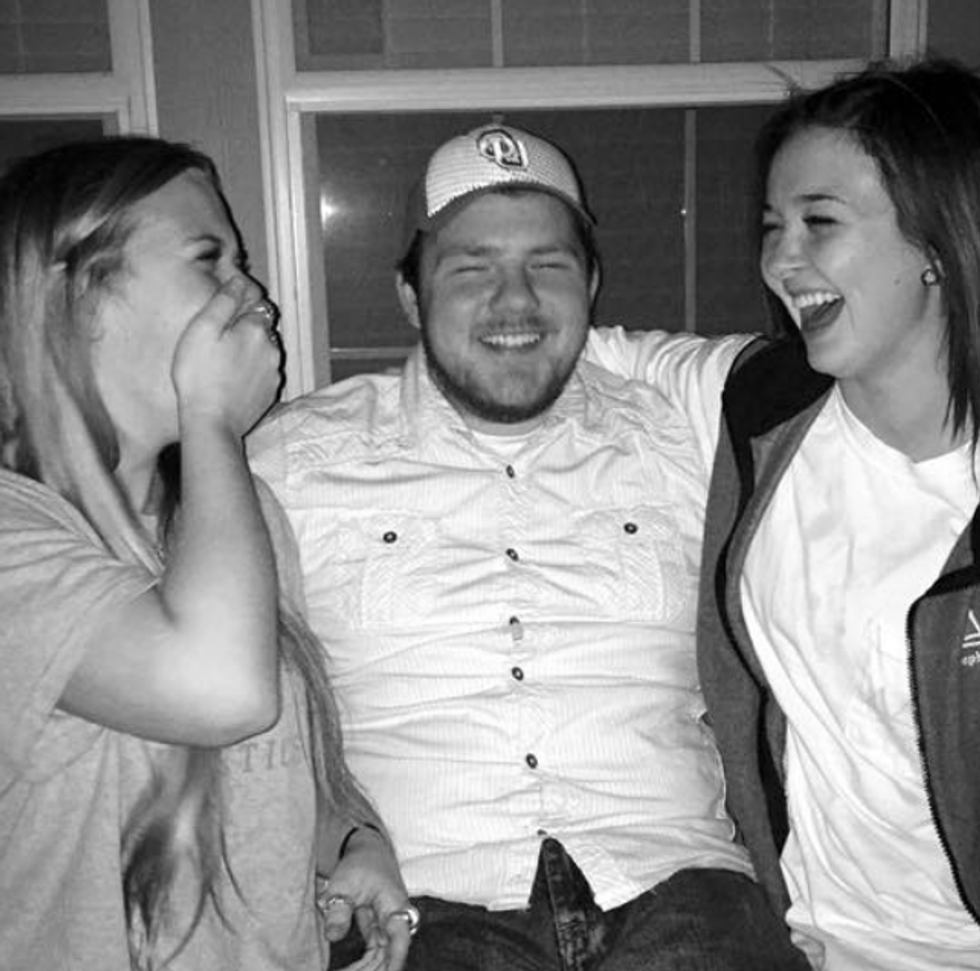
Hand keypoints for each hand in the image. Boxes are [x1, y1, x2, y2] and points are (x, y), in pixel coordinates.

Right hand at [172, 276, 282, 437]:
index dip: (240, 306)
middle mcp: (271, 349)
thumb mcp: (202, 329)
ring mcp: (273, 373)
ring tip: (224, 362)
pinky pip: (263, 373)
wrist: (211, 422)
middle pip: (262, 329)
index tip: (224, 314)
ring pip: (263, 352)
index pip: (256, 305)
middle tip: (219, 339)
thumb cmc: (200, 376)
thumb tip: (239, 281)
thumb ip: (224, 301)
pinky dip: (251, 372)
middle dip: (245, 329)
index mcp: (255, 329)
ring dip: (250, 351)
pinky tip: (231, 379)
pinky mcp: (270, 393)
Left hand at [317, 832, 415, 970]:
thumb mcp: (345, 882)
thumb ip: (339, 908)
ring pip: (382, 957)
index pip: (399, 938)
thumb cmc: (361, 864)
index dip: (395, 960)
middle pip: (390, 954)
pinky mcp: (377, 930)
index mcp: (394, 905)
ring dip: (367, 969)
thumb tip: (332, 936)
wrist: (367, 852)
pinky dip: (362, 965)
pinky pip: (373, 954)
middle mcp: (395, 920)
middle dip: (374, 970)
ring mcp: (387, 926)